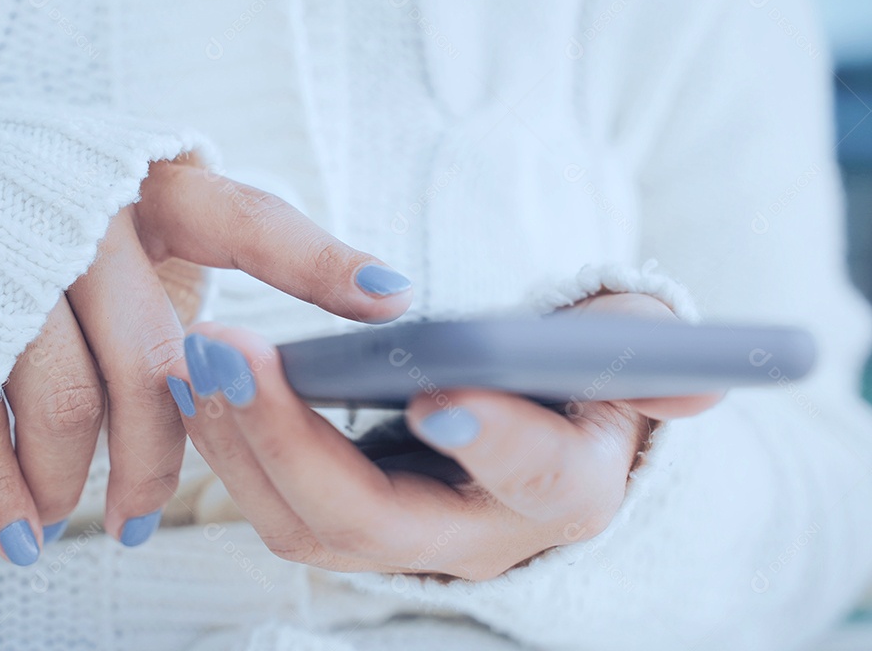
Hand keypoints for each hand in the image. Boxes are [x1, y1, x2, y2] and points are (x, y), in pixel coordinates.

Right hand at [0, 160, 412, 564]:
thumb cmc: (55, 201)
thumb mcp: (140, 206)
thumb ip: (204, 255)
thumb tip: (273, 348)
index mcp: (155, 186)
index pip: (249, 223)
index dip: (320, 264)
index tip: (392, 298)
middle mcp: (88, 216)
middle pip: (154, 359)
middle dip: (161, 455)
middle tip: (147, 518)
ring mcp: (12, 265)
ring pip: (69, 400)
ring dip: (79, 482)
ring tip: (79, 519)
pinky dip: (0, 491)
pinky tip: (22, 530)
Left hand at [168, 293, 720, 577]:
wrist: (536, 434)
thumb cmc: (581, 383)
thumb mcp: (628, 361)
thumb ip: (655, 365)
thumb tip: (700, 381)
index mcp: (561, 489)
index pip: (529, 476)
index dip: (490, 440)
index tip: (439, 395)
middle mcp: (477, 537)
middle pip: (371, 519)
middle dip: (290, 439)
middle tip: (229, 351)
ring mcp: (405, 542)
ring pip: (303, 524)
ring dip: (238, 441)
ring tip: (195, 356)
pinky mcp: (351, 525)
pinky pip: (278, 506)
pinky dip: (233, 447)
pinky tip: (200, 381)